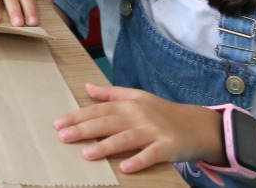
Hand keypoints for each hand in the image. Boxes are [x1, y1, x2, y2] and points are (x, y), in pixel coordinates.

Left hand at [56, 83, 222, 173]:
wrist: (197, 124)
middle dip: (84, 130)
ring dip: (106, 146)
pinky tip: (125, 168)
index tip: (58, 123)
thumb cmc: (162, 112)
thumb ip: (111, 94)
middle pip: (107, 123)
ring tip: (86, 154)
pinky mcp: (168, 147)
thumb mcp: (137, 97)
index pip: (99, 109)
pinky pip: (151, 155)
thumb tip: (87, 87)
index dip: (78, 116)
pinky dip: (139, 160)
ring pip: (126, 139)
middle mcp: (139, 115)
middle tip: (63, 137)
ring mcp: (153, 131)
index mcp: (129, 104)